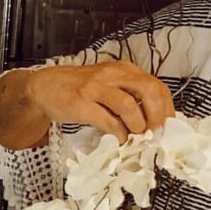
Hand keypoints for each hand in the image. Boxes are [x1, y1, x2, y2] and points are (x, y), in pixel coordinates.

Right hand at [28, 61, 173, 141]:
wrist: (44, 87)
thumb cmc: (78, 89)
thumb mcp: (108, 85)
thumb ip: (128, 96)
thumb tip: (152, 120)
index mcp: (123, 70)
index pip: (156, 85)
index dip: (166, 108)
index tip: (166, 126)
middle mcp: (112, 75)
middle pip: (148, 90)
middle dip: (157, 115)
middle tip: (155, 133)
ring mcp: (95, 88)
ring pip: (128, 104)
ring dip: (137, 125)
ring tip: (136, 136)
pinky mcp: (81, 103)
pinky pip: (107, 120)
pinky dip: (118, 133)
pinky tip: (119, 139)